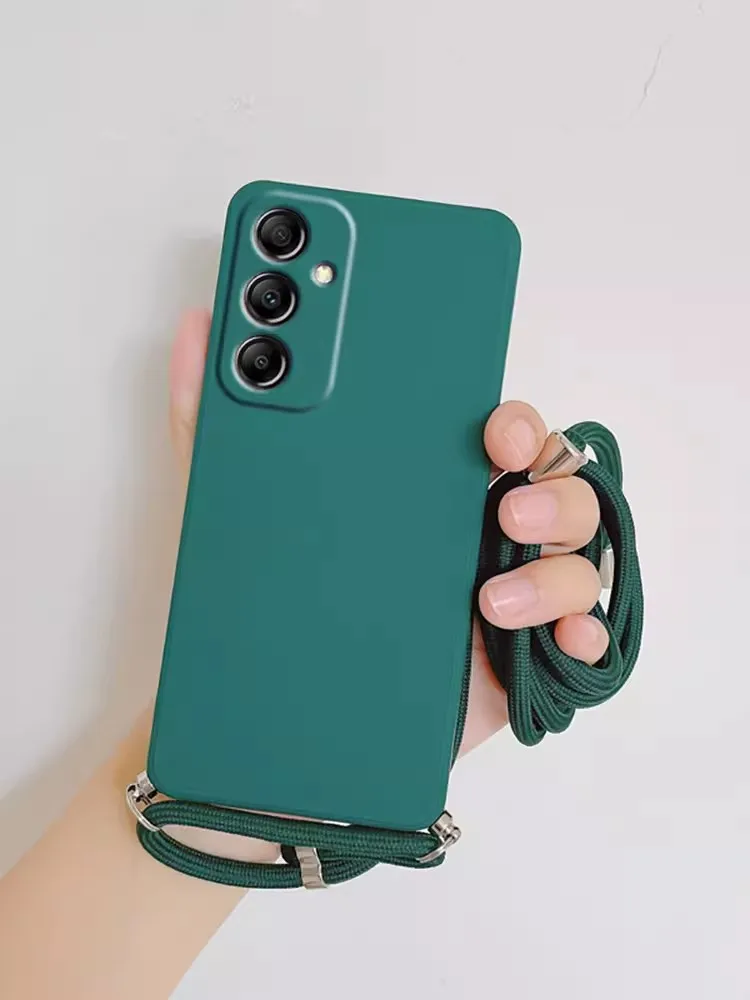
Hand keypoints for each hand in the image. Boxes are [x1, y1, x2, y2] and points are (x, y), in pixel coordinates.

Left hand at [170, 310, 607, 756]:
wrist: (281, 721)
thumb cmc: (270, 604)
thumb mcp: (232, 511)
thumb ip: (215, 419)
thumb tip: (195, 326)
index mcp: (429, 486)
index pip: (497, 432)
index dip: (512, 422)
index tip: (494, 430)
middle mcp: (478, 530)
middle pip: (556, 482)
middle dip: (550, 488)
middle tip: (504, 507)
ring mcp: (507, 592)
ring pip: (577, 554)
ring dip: (556, 570)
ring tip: (491, 601)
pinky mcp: (519, 657)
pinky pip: (583, 635)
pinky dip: (585, 635)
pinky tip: (561, 644)